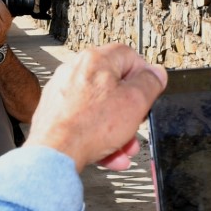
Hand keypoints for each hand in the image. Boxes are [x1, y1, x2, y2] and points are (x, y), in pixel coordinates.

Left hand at [28, 44, 165, 171]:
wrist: (54, 153)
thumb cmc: (88, 126)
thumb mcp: (135, 102)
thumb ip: (150, 83)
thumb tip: (156, 73)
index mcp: (96, 59)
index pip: (129, 56)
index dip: (144, 75)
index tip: (149, 92)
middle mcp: (75, 71)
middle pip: (114, 86)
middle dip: (129, 111)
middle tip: (135, 125)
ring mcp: (62, 91)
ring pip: (99, 108)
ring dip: (116, 130)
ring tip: (123, 148)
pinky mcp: (55, 112)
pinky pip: (83, 121)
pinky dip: (97, 136)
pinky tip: (107, 154)